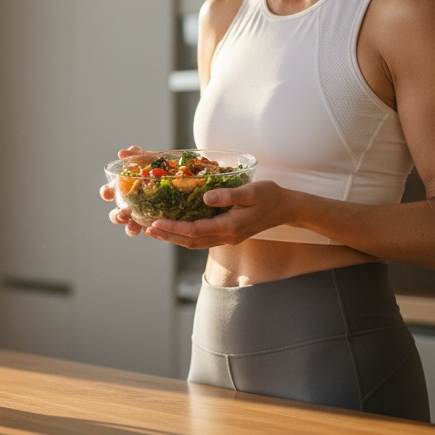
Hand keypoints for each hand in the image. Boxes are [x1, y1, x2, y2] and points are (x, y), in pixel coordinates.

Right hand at [101, 145, 153, 237]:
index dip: (106, 193)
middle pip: (116, 214)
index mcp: (123, 189)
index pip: (109, 192)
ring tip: (135, 227)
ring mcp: (141, 216)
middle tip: (122, 214)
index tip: (107, 193)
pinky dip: (149, 231)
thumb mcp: (150, 159)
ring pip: (130, 226)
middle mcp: (129, 204)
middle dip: (116, 216)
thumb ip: (137, 155)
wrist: (183, 178)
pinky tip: (152, 229)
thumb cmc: (160, 169)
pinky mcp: (155, 223)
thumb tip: (122, 153)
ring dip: (130, 228)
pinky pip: (149, 230)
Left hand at [143, 180, 289, 247]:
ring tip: (155, 230)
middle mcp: (226, 236)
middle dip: (168, 236)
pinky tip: (175, 228)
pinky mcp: (227, 234)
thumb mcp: (251, 192)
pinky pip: (202, 239)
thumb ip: (228, 195)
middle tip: (147, 229)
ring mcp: (227, 238)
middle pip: (191, 241)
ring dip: (174, 238)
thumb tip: (205, 197)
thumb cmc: (269, 196)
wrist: (286, 208)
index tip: (156, 222)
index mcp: (230, 227)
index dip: (174, 228)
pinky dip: (185, 235)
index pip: (195, 230)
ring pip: (195, 242)